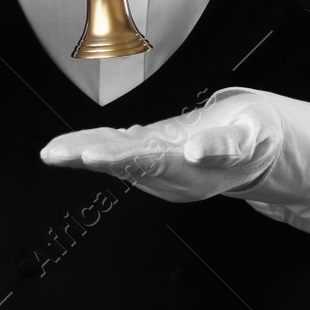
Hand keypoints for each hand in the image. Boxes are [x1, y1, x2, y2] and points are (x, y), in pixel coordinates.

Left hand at [39, 90, 285, 202]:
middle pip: (124, 164)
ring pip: (116, 161)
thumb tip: (198, 152)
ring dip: (82, 154)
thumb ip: (227, 146)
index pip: (149, 162)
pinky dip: (93, 145)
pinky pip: (119, 151)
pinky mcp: (154, 155)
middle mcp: (171, 175)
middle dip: (87, 156)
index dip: (118, 157)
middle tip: (55, 154)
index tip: (90, 155)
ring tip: (52, 152)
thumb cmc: (255, 135)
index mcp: (193, 169)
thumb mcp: (253, 134)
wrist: (257, 146)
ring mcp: (160, 168)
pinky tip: (71, 146)